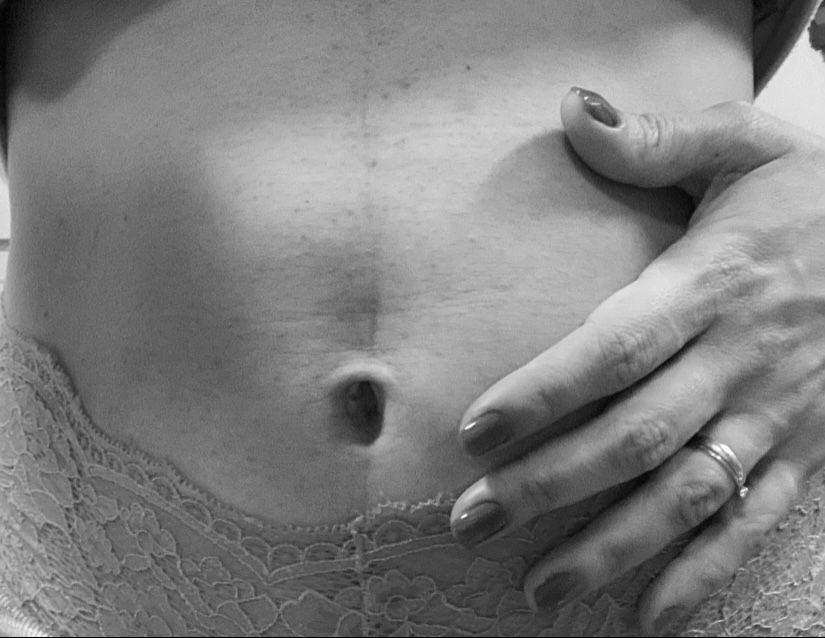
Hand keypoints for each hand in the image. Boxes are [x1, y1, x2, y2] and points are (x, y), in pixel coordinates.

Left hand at [449, 87, 824, 633]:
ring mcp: (779, 412)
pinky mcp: (810, 450)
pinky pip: (754, 521)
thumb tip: (571, 110)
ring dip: (612, 548)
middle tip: (471, 521)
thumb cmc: (810, 195)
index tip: (473, 433)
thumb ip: (658, 137)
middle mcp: (741, 357)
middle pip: (634, 435)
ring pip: (688, 494)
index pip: (613, 347)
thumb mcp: (744, 144)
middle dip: (549, 486)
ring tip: (538, 589)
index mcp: (713, 283)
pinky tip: (647, 615)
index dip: (542, 392)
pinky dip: (702, 574)